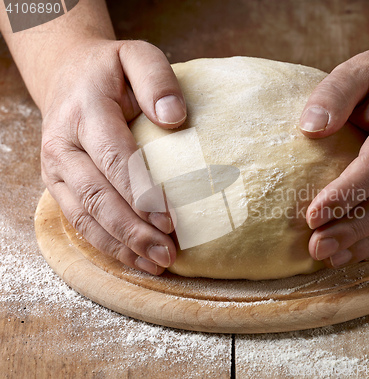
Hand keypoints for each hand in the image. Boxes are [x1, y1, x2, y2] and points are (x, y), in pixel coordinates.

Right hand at [40, 39, 185, 274]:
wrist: (68, 77)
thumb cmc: (111, 71)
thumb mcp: (136, 56)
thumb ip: (157, 80)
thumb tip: (174, 119)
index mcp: (85, 113)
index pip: (113, 158)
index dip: (141, 191)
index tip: (169, 219)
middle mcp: (63, 146)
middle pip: (98, 196)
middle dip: (134, 230)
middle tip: (168, 252)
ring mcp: (56, 171)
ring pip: (86, 218)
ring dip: (123, 246)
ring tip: (158, 263)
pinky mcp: (59, 187)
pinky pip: (81, 222)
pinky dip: (109, 245)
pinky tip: (137, 258)